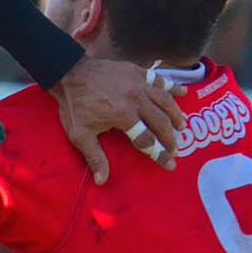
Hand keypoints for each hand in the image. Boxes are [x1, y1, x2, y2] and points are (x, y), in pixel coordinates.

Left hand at [51, 55, 184, 182]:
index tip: (170, 165)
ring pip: (165, 100)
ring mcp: (138, 83)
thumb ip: (95, 157)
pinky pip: (159, 79)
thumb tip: (102, 181)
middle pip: (161, 122)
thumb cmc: (74, 105)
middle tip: (175, 148)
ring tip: (181, 125)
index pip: (147, 141)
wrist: (68, 73)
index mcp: (124, 116)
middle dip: (170, 138)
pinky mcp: (137, 71)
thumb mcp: (80, 134)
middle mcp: (136, 99)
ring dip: (176, 114)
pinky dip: (172, 86)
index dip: (160, 155)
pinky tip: (183, 92)